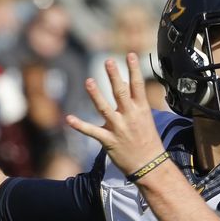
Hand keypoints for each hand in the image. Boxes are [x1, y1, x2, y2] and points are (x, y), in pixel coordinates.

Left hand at [66, 53, 165, 176]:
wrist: (150, 166)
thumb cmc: (148, 142)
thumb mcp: (145, 119)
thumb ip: (134, 102)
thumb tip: (125, 84)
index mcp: (141, 110)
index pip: (138, 85)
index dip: (134, 69)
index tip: (130, 54)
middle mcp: (130, 116)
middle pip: (121, 92)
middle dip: (114, 76)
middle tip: (108, 61)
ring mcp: (118, 128)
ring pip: (104, 108)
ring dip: (96, 95)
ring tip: (89, 81)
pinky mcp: (109, 140)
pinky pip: (92, 131)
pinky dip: (80, 125)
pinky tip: (69, 118)